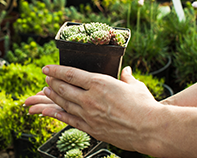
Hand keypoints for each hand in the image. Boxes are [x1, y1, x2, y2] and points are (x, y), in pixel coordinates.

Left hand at [25, 65, 163, 150]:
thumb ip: (127, 77)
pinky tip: (51, 111)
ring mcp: (88, 115)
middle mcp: (90, 98)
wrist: (150, 129)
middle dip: (52, 82)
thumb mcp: (136, 86)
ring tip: (46, 90)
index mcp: (100, 83)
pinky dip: (58, 114)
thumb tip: (127, 71)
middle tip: (46, 78)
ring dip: (53, 96)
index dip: (56, 70)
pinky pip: (69, 120)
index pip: (71, 74)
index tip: (47, 68)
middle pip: (63, 88)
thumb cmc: (145, 106)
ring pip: (64, 103)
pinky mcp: (91, 128)